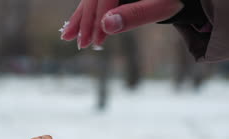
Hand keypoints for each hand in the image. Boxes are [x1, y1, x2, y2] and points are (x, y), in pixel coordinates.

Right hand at [61, 0, 183, 48]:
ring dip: (79, 18)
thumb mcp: (160, 8)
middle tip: (81, 44)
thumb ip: (136, 15)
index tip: (96, 41)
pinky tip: (74, 26)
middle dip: (86, 21)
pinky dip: (85, 14)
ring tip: (67, 36)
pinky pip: (94, 0)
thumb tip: (108, 24)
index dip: (99, 20)